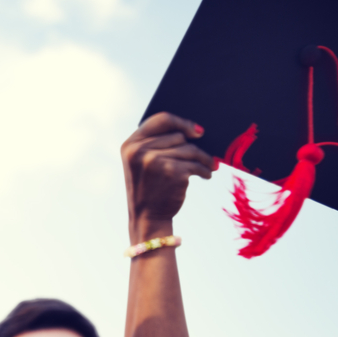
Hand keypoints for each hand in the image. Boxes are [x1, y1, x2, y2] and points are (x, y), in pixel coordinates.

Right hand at [123, 112, 212, 240]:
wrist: (147, 217)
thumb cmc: (149, 188)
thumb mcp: (142, 162)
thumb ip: (157, 143)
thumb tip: (197, 130)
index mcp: (130, 145)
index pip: (161, 119)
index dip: (181, 122)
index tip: (197, 131)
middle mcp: (139, 151)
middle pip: (179, 135)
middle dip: (192, 146)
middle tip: (200, 157)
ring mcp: (155, 161)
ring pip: (191, 149)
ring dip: (203, 159)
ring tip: (207, 167)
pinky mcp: (172, 171)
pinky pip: (197, 163)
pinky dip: (205, 170)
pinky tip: (205, 175)